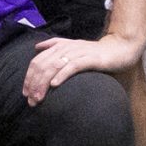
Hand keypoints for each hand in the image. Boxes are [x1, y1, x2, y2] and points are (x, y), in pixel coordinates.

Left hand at [22, 32, 142, 105]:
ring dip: (43, 83)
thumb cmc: (95, 52)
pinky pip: (73, 66)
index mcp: (60, 46)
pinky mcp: (90, 59)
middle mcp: (66, 48)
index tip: (25, 92)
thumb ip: (55, 46)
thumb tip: (37, 47)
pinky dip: (62, 75)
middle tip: (30, 100)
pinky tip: (54, 85)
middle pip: (42, 65)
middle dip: (34, 83)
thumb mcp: (73, 48)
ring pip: (54, 66)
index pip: (37, 61)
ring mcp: (78, 52)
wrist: (120, 48)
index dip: (29, 77)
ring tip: (39, 98)